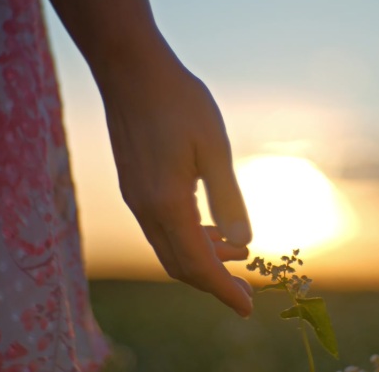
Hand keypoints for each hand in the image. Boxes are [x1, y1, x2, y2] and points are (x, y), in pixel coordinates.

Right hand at [98, 61, 253, 316]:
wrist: (131, 71)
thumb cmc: (178, 102)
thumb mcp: (214, 148)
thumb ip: (228, 199)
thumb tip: (244, 241)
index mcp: (167, 204)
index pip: (198, 265)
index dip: (223, 291)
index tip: (246, 307)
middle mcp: (146, 209)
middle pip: (179, 265)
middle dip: (213, 282)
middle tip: (245, 289)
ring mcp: (136, 199)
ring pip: (168, 249)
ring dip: (202, 258)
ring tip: (237, 252)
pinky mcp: (134, 187)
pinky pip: (161, 229)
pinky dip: (187, 239)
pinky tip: (208, 226)